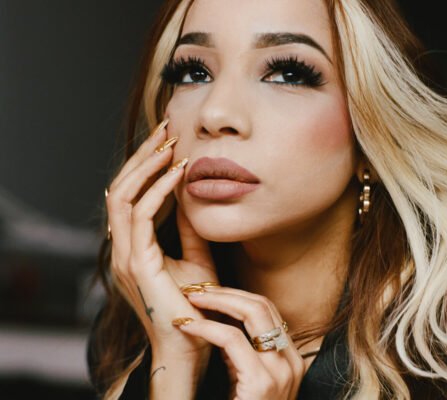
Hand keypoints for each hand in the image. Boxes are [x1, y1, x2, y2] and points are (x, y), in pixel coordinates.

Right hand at [105, 119, 217, 353]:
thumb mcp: (196, 259)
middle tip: (165, 128)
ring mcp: (125, 255)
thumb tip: (194, 198)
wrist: (189, 345)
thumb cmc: (195, 306)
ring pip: (123, 196)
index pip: (131, 195)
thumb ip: (190, 231)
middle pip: (121, 188)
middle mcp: (123, 248)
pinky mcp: (136, 263)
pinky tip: (179, 172)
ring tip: (169, 142)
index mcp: (133, 247)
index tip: (169, 141)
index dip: (147, 166)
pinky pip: (142, 216)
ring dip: (146, 166)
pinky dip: (160, 190)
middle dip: (142, 156)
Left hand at [175, 287, 304, 399]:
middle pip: (262, 304)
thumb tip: (217, 324)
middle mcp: (291, 361)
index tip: (208, 293)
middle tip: (195, 288)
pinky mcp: (262, 381)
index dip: (236, 296)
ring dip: (216, 299)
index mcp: (289, 359)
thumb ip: (238, 356)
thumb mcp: (244, 382)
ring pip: (252, 312)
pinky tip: (186, 325)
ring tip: (190, 298)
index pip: (267, 311)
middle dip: (226, 291)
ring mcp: (281, 370)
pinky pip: (231, 339)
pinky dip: (205, 327)